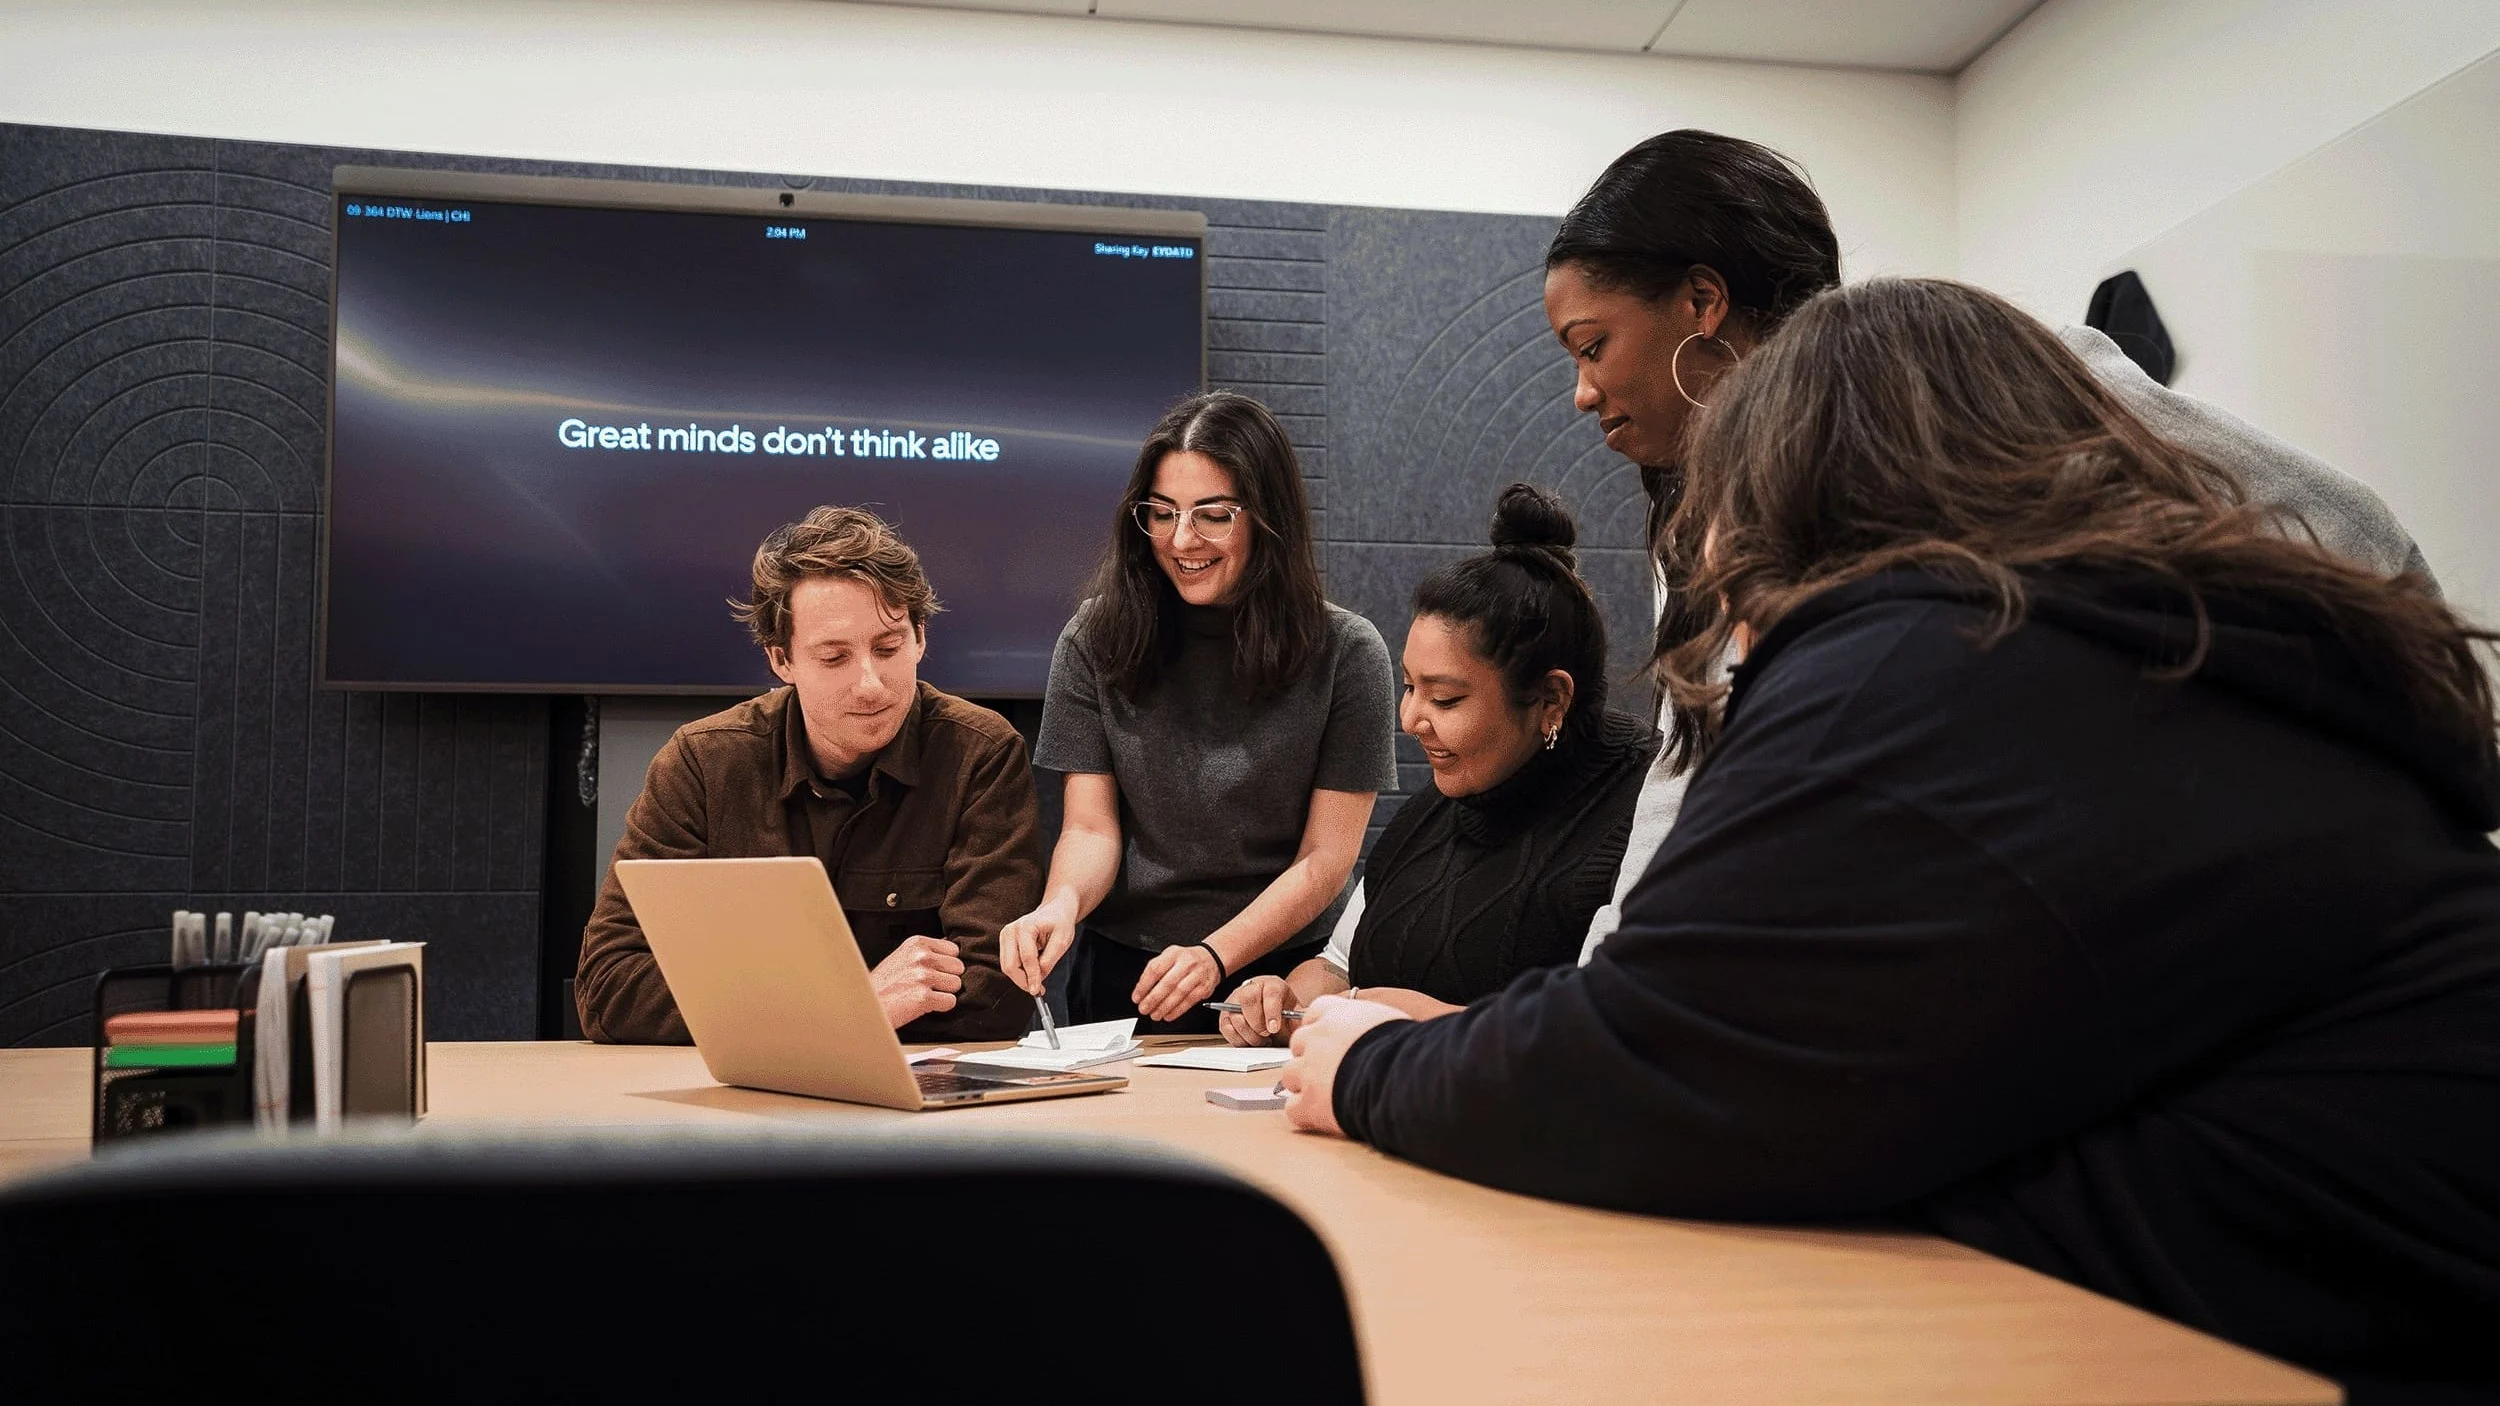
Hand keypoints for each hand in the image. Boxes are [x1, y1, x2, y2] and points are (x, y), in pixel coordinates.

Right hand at [869, 935, 963, 1028]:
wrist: (864, 1006)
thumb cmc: (881, 985)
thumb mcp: (901, 957)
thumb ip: (926, 952)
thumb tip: (953, 952)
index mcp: (916, 943)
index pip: (953, 950)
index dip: (946, 964)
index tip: (932, 971)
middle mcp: (921, 956)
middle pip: (958, 967)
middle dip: (946, 978)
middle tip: (926, 985)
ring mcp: (922, 976)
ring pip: (956, 985)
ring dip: (943, 993)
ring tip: (923, 994)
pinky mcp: (923, 997)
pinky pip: (950, 1002)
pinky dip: (940, 1007)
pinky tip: (923, 1005)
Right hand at [998, 898, 1078, 996]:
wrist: (1054, 910)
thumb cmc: (1060, 922)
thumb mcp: (1063, 940)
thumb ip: (1050, 958)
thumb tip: (1040, 976)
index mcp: (1026, 926)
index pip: (1027, 958)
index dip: (1032, 976)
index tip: (1038, 990)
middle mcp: (1011, 930)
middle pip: (1010, 965)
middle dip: (1023, 980)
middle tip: (1037, 989)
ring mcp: (1005, 935)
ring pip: (1007, 966)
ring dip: (1021, 977)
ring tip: (1037, 979)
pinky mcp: (1005, 941)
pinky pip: (1008, 962)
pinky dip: (1019, 971)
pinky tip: (1032, 971)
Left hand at [1132, 943, 1222, 1022]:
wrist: (1211, 958)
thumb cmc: (1186, 959)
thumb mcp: (1169, 956)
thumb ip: (1155, 970)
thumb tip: (1141, 990)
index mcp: (1173, 954)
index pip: (1155, 969)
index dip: (1144, 985)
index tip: (1137, 997)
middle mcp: (1186, 963)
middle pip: (1168, 983)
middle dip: (1153, 999)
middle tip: (1144, 1008)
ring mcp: (1197, 975)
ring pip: (1179, 993)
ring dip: (1165, 1006)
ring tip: (1155, 1014)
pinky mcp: (1205, 987)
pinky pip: (1190, 1000)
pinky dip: (1178, 1010)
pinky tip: (1169, 1015)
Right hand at [1218, 975, 1293, 1046]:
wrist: (1270, 1012)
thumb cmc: (1282, 1011)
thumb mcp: (1294, 1012)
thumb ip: (1300, 1017)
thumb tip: (1307, 1021)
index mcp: (1271, 984)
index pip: (1270, 993)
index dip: (1271, 1012)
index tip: (1274, 1028)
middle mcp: (1250, 988)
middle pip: (1247, 1000)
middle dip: (1257, 1023)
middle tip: (1266, 1034)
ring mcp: (1235, 1000)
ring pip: (1236, 1017)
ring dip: (1249, 1034)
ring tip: (1261, 1039)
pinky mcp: (1225, 1015)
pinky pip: (1227, 1029)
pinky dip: (1239, 1039)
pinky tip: (1250, 1040)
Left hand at [1281, 995, 1410, 1136]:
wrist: (1401, 1078)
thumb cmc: (1405, 1049)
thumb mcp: (1388, 1021)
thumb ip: (1367, 1023)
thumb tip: (1370, 1031)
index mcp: (1336, 1014)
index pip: (1315, 1012)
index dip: (1320, 1027)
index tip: (1329, 1038)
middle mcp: (1316, 1038)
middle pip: (1298, 1043)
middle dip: (1310, 1056)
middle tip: (1331, 1069)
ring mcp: (1308, 1071)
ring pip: (1290, 1075)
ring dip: (1304, 1084)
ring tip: (1328, 1094)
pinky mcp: (1308, 1104)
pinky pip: (1293, 1108)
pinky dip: (1305, 1113)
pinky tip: (1323, 1117)